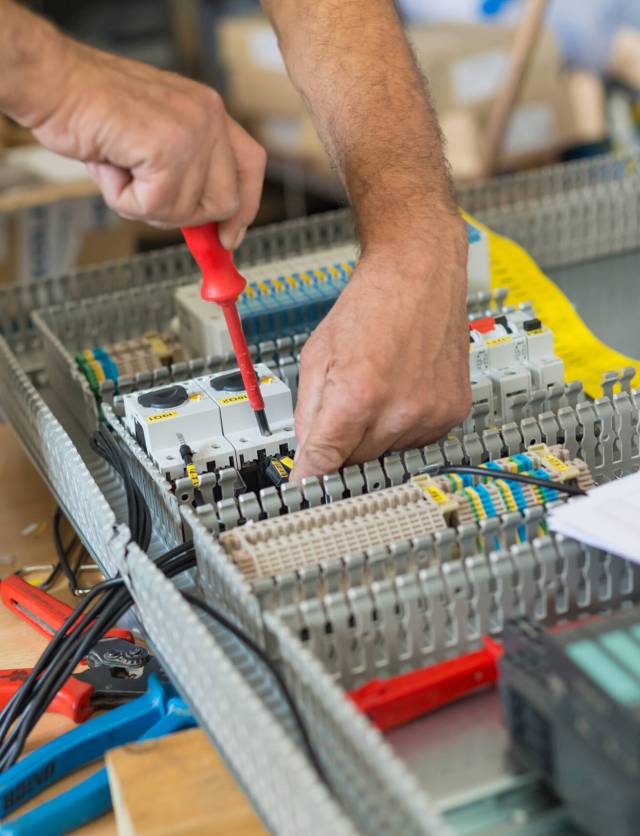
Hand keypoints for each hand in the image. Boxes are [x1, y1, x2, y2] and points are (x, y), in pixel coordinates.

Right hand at [17, 34, 265, 242]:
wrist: (51, 82)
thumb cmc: (89, 109)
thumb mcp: (152, 141)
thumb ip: (185, 173)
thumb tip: (204, 224)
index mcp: (208, 111)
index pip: (250, 165)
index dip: (245, 208)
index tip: (230, 237)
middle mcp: (209, 116)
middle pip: (225, 201)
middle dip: (183, 214)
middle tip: (145, 197)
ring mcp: (192, 131)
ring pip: (188, 211)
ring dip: (144, 204)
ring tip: (118, 166)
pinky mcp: (168, 148)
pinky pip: (156, 207)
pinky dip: (124, 199)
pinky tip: (110, 165)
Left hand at [292, 217, 470, 481]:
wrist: (420, 273)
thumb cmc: (371, 304)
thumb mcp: (317, 356)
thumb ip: (308, 412)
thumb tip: (307, 456)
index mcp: (357, 395)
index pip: (325, 464)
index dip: (310, 476)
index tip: (304, 488)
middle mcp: (399, 411)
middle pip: (356, 462)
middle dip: (343, 442)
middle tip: (345, 404)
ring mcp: (430, 414)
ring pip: (387, 452)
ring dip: (375, 432)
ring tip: (379, 385)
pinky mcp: (453, 413)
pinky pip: (416, 440)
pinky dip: (403, 424)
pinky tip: (402, 389)